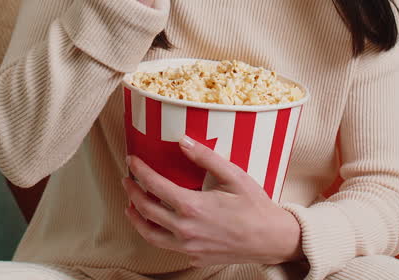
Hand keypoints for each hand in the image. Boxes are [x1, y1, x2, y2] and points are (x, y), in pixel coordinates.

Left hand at [122, 136, 302, 266]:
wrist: (272, 239)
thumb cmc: (255, 206)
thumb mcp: (233, 175)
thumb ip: (206, 157)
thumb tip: (183, 141)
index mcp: (192, 207)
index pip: (154, 186)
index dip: (140, 171)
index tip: (132, 161)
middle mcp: (186, 230)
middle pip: (146, 210)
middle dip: (132, 192)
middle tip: (127, 180)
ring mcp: (189, 247)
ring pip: (151, 235)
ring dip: (136, 219)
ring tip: (129, 207)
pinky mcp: (195, 257)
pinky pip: (169, 246)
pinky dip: (158, 234)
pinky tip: (158, 225)